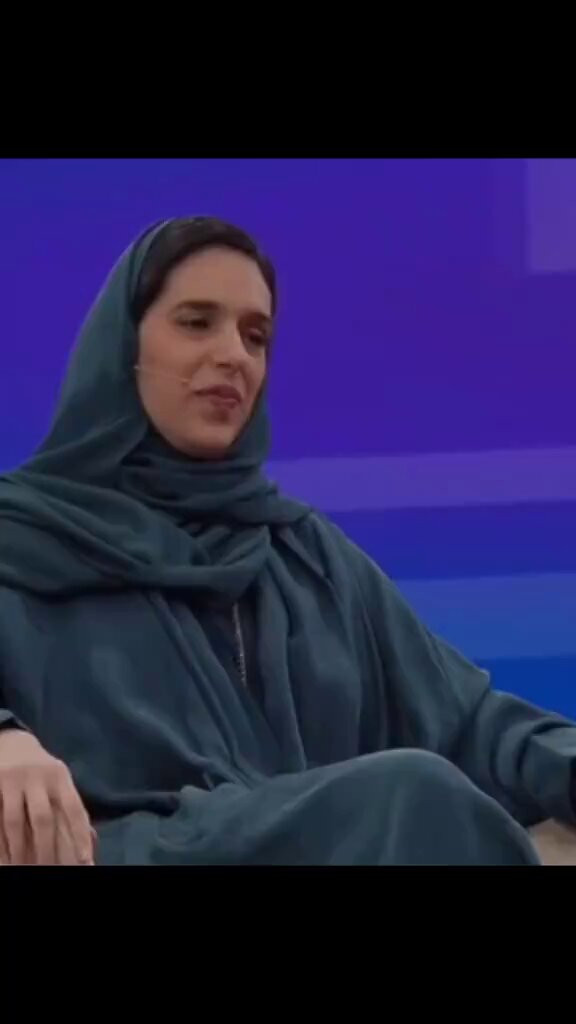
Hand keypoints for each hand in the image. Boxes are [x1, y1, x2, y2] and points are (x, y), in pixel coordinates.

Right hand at [0, 729, 94, 864]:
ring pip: (16, 821)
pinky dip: (1, 841)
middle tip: (47, 868)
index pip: (74, 809)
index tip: (85, 860)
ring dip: (19, 849)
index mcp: (60, 776)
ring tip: (22, 867)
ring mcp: (14, 780)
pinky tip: (5, 856)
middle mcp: (38, 776)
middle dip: (46, 849)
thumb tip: (91, 838)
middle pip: (43, 819)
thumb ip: (70, 805)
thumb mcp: (58, 779)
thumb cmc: (39, 768)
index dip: (80, 836)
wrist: (10, 739)